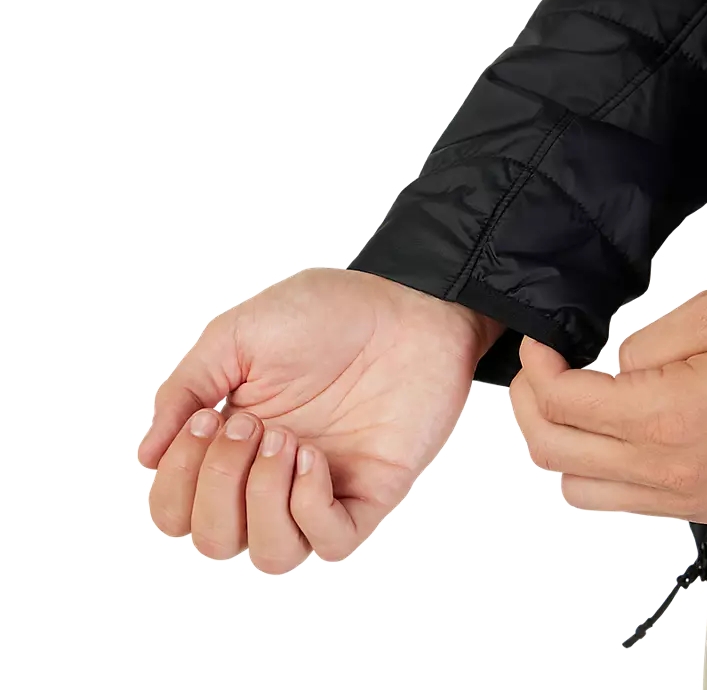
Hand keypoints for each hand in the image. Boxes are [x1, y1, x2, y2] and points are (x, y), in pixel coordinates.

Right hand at [139, 268, 502, 571]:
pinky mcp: (370, 493)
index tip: (206, 417)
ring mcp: (320, 487)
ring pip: (270, 557)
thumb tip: (145, 457)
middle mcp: (270, 474)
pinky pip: (329, 544)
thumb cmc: (324, 312)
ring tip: (286, 441)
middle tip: (252, 425)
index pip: (176, 507)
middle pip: (214, 540)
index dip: (177, 480)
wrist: (405, 304)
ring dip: (263, 502)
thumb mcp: (236, 336)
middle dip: (218, 487)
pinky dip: (309, 508)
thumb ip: (184, 390)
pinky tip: (315, 456)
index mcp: (233, 440)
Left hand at [509, 286, 706, 523]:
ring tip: (568, 403)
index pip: (560, 402)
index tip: (539, 345)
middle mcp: (666, 467)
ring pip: (573, 486)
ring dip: (556, 442)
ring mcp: (680, 496)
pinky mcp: (695, 507)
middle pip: (551, 449)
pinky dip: (590, 469)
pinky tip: (606, 433)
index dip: (536, 367)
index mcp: (667, 414)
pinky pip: (613, 500)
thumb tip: (612, 369)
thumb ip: (645, 343)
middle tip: (539, 371)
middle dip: (529, 403)